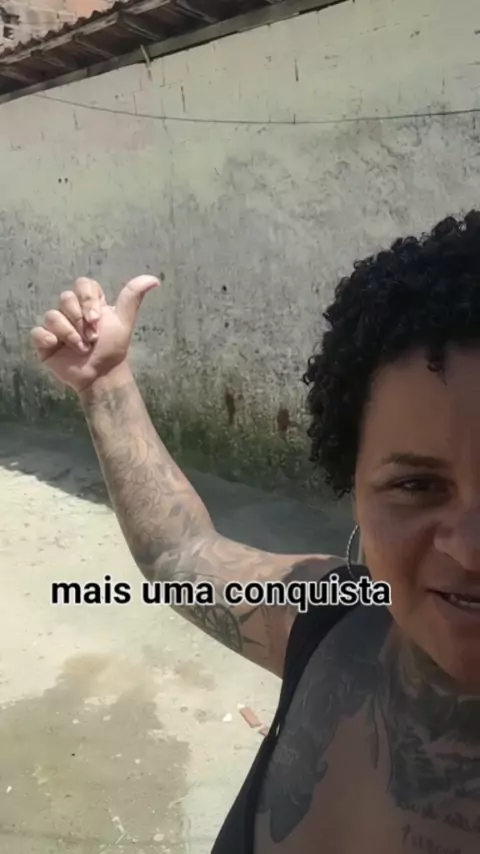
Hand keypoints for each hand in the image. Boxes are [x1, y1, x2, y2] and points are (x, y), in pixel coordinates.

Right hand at [31, 275, 158, 393]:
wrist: (102, 374)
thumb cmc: (112, 348)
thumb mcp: (124, 322)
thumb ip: (132, 298)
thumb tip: (154, 279)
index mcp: (89, 303)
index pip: (83, 285)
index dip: (87, 300)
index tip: (97, 318)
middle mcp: (71, 311)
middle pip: (66, 298)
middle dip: (80, 320)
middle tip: (92, 338)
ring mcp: (56, 325)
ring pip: (52, 315)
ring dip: (69, 333)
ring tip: (81, 348)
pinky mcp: (44, 340)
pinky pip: (37, 331)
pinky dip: (47, 338)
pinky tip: (57, 346)